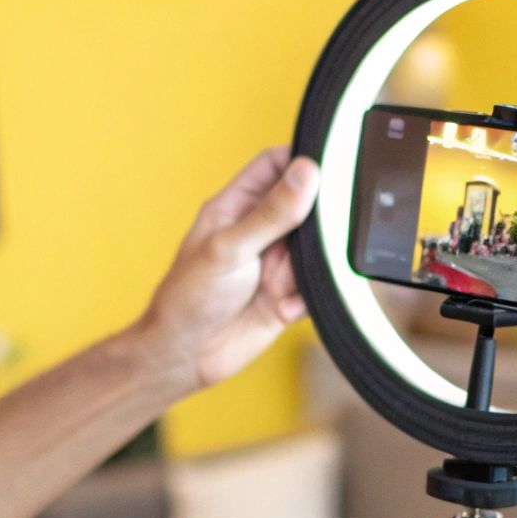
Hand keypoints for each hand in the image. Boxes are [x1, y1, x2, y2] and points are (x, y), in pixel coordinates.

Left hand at [132, 146, 319, 394]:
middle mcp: (259, 230)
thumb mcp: (230, 248)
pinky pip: (315, 287)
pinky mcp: (287, 294)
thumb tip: (307, 171)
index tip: (330, 168)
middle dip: (312, 229)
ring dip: (301, 272)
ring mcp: (275, 262)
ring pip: (315, 252)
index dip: (303, 160)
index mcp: (237, 206)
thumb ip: (272, 212)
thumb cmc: (189, 297)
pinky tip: (278, 309)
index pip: (276, 165)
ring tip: (274, 288)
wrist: (186, 357)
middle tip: (295, 250)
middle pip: (306, 208)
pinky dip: (301, 299)